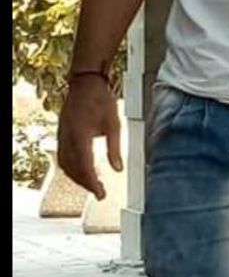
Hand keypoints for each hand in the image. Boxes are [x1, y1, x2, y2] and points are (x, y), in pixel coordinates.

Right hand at [57, 77, 122, 199]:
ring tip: (91, 184)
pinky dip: (71, 168)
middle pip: (74, 170)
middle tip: (99, 192)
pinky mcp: (61, 134)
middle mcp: (67, 139)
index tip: (101, 194)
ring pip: (65, 165)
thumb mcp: (114, 123)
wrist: (86, 82)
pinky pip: (62, 157)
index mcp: (80, 137)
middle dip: (86, 184)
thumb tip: (118, 168)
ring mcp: (62, 136)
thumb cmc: (100, 99)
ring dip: (77, 178)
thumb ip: (115, 148)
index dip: (93, 184)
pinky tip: (80, 170)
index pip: (85, 168)